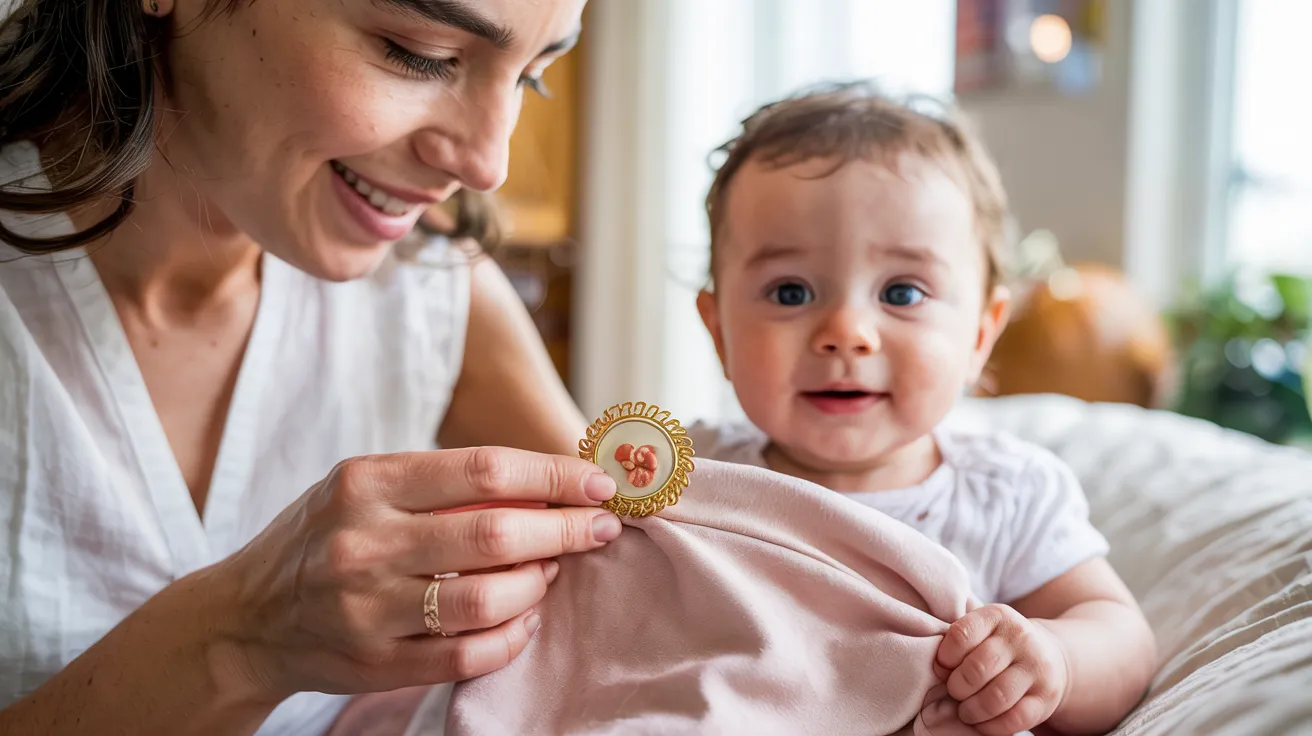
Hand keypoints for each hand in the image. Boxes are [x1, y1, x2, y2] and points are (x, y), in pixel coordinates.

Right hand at [206, 447, 620, 700]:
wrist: (244, 618)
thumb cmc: (323, 536)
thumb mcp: (363, 487)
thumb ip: (442, 482)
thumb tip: (548, 485)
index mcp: (366, 483)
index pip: (483, 470)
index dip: (554, 477)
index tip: (599, 483)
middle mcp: (363, 543)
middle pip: (494, 534)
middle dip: (565, 530)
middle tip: (601, 528)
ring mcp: (367, 609)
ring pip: (487, 600)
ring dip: (538, 585)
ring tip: (552, 571)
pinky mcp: (375, 663)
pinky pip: (468, 654)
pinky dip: (512, 636)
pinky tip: (525, 617)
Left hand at [934, 604, 1069, 735]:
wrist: (1050, 657)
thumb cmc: (1000, 646)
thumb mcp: (982, 631)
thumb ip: (958, 642)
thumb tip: (937, 667)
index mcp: (998, 616)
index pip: (961, 635)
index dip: (945, 657)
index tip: (942, 669)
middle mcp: (1021, 639)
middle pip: (977, 668)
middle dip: (957, 687)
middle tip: (954, 692)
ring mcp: (1037, 669)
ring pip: (996, 697)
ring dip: (972, 710)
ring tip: (965, 711)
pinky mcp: (1046, 698)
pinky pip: (1015, 719)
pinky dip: (992, 726)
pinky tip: (982, 723)